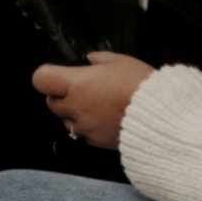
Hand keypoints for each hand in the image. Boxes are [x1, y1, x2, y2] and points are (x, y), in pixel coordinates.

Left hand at [33, 49, 154, 148]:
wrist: (160, 117)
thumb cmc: (142, 88)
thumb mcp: (121, 61)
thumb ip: (99, 59)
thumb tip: (91, 59)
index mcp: (77, 83)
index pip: (41, 79)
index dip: (47, 75)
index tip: (56, 74)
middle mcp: (76, 107)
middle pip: (51, 102)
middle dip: (62, 96)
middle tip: (81, 90)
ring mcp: (85, 126)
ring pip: (66, 121)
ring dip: (75, 114)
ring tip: (97, 106)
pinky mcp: (96, 141)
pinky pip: (84, 134)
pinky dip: (90, 128)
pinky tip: (107, 119)